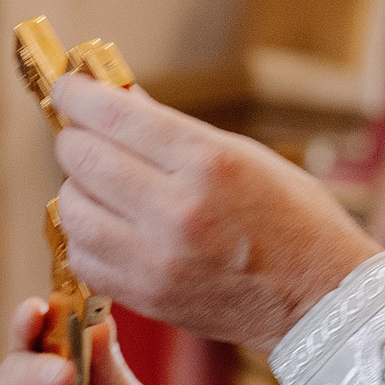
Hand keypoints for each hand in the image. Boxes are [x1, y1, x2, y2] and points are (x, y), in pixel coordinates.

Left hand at [51, 72, 379, 351]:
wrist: (317, 299)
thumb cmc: (291, 217)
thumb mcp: (242, 154)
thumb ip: (171, 127)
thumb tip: (115, 95)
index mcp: (208, 162)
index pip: (114, 115)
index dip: (77, 94)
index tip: (67, 86)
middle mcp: (177, 210)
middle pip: (83, 158)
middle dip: (76, 139)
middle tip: (84, 135)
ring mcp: (157, 259)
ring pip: (71, 209)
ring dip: (76, 190)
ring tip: (100, 186)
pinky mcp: (146, 296)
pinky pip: (82, 257)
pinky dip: (86, 237)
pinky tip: (109, 227)